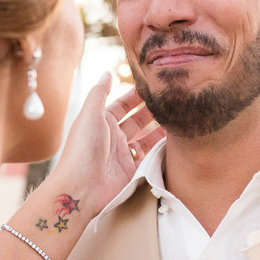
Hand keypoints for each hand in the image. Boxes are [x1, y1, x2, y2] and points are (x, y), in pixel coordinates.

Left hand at [43, 74, 163, 215]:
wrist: (81, 187)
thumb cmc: (83, 149)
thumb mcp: (91, 114)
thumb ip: (100, 92)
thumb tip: (107, 72)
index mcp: (101, 122)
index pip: (123, 105)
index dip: (137, 95)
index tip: (155, 86)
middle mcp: (113, 137)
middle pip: (137, 120)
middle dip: (152, 111)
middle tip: (171, 101)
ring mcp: (123, 154)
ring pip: (145, 138)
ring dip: (159, 129)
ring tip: (177, 118)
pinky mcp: (132, 170)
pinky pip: (149, 157)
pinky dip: (160, 149)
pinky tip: (173, 140)